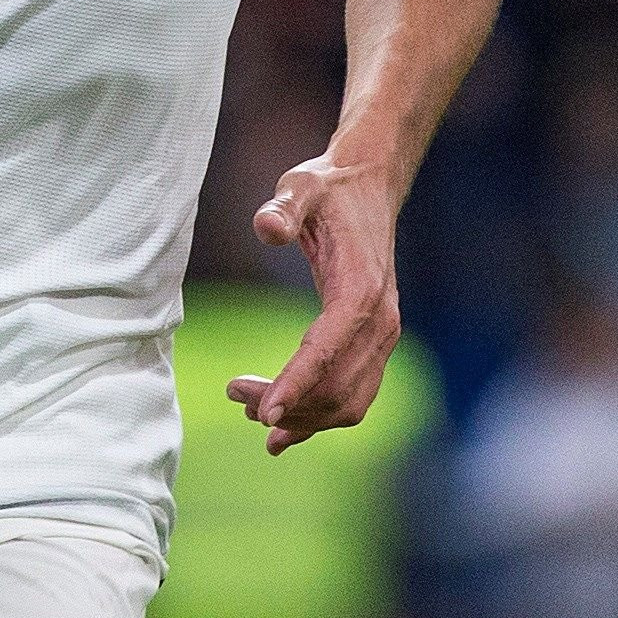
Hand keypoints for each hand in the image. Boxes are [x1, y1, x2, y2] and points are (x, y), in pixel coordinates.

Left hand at [225, 154, 403, 454]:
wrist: (369, 186)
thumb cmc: (329, 188)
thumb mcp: (301, 186)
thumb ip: (283, 208)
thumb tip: (266, 227)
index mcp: (361, 291)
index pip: (327, 351)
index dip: (295, 385)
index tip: (263, 413)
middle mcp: (380, 322)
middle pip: (335, 387)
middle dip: (287, 404)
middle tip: (234, 395)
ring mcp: (383, 337)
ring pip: (347, 401)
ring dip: (302, 417)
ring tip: (248, 410)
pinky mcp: (375, 344)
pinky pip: (353, 395)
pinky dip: (321, 418)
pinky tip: (284, 431)